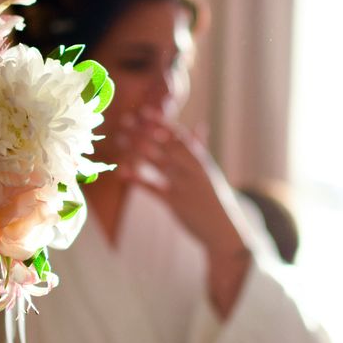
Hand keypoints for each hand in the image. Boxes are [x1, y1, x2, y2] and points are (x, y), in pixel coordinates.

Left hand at [116, 107, 250, 316]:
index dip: (162, 122)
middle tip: (125, 119)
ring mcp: (184, 185)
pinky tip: (122, 172)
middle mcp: (192, 169)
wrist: (223, 230)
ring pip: (157, 162)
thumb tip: (200, 125)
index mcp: (200, 159)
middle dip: (145, 131)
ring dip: (137, 149)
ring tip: (119, 139)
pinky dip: (137, 179)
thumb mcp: (209, 171)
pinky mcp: (175, 203)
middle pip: (166, 145)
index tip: (145, 111)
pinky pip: (153, 188)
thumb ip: (200, 148)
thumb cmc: (212, 198)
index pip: (179, 135)